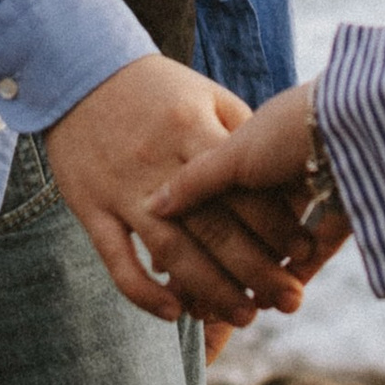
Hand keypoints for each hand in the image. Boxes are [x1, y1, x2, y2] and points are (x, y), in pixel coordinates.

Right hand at [45, 58, 318, 327]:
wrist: (79, 69)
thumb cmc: (156, 88)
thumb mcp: (205, 96)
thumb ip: (240, 135)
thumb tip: (282, 180)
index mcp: (192, 130)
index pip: (243, 189)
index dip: (278, 226)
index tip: (305, 254)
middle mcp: (158, 163)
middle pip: (214, 227)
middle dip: (256, 270)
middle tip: (289, 299)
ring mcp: (121, 189)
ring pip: (170, 251)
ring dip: (210, 290)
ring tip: (245, 315)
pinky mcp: (89, 207)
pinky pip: (115, 259)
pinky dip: (143, 290)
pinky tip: (174, 312)